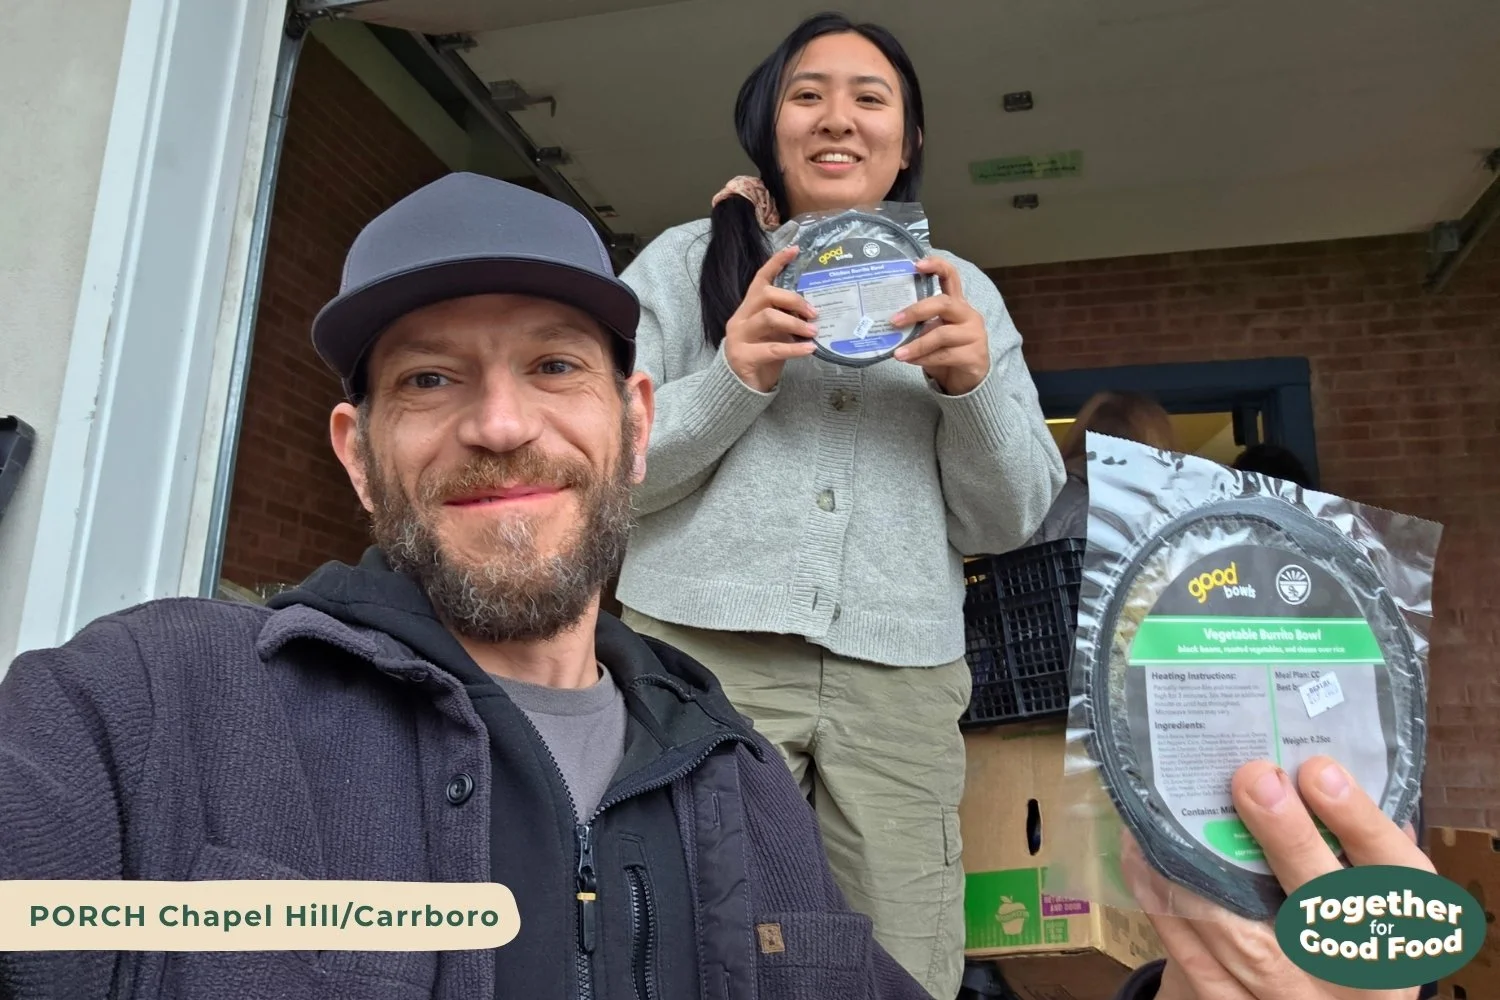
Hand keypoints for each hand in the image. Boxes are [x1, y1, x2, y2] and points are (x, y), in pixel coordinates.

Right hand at [723, 245, 818, 392]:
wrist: (738, 389)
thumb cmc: (761, 359)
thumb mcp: (774, 335)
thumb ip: (786, 321)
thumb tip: (813, 312)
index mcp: (747, 309)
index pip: (760, 279)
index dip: (776, 263)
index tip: (794, 250)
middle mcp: (740, 319)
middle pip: (766, 295)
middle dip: (793, 300)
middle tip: (814, 312)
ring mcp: (739, 337)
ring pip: (768, 318)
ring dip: (795, 323)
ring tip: (813, 331)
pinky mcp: (743, 357)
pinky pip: (772, 348)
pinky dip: (794, 348)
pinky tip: (809, 349)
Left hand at [890, 256, 989, 395]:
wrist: (968, 381)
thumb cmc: (947, 353)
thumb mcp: (932, 334)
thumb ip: (919, 325)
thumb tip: (888, 322)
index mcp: (957, 304)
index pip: (951, 277)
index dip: (936, 266)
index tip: (916, 264)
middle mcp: (968, 315)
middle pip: (944, 303)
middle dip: (916, 311)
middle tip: (894, 320)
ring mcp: (974, 335)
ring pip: (942, 334)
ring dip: (916, 344)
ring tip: (898, 354)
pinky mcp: (974, 355)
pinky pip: (944, 355)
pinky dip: (924, 358)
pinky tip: (911, 361)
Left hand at [1126, 756, 1431, 999]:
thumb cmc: (1351, 926)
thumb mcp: (1379, 890)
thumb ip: (1363, 839)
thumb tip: (1324, 759)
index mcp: (1402, 932)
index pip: (1394, 875)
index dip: (1358, 822)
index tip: (1318, 769)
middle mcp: (1356, 977)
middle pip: (1323, 909)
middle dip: (1289, 840)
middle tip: (1255, 779)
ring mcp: (1294, 999)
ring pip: (1245, 940)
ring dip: (1202, 870)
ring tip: (1171, 811)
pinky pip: (1195, 963)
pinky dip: (1165, 907)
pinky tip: (1143, 859)